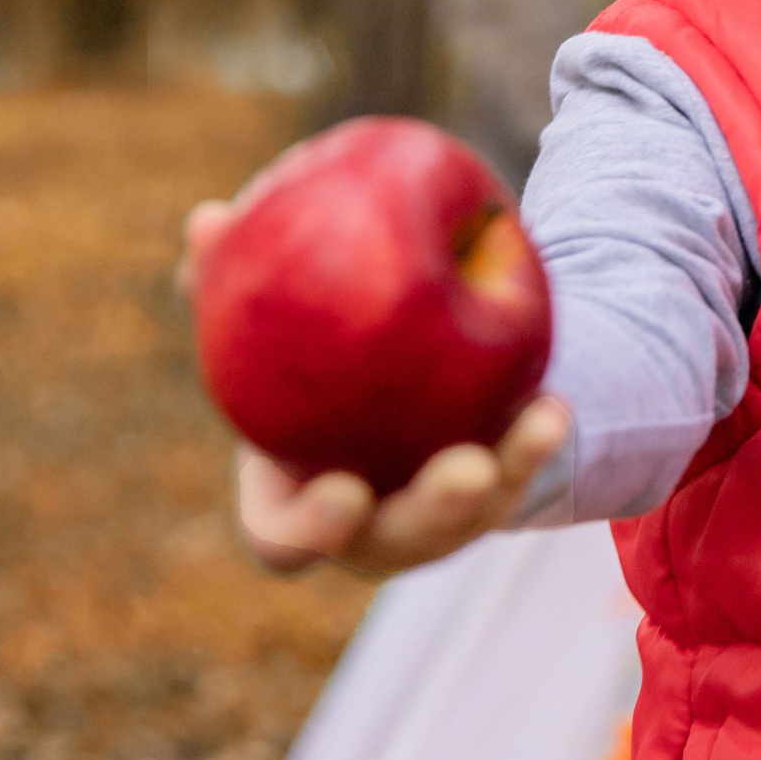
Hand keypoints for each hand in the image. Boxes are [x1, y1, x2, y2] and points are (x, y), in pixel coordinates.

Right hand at [179, 200, 571, 576]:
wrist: (379, 390)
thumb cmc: (300, 359)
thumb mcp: (266, 327)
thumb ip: (228, 284)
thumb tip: (207, 218)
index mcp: (290, 504)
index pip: (285, 539)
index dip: (309, 529)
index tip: (345, 490)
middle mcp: (366, 528)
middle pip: (399, 541)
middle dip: (435, 512)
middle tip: (468, 470)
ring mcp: (433, 520)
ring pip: (474, 516)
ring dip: (513, 471)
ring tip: (543, 422)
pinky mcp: (490, 492)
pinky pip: (520, 471)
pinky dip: (536, 438)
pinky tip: (554, 400)